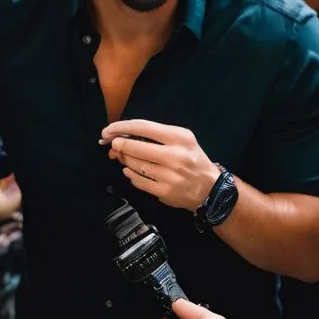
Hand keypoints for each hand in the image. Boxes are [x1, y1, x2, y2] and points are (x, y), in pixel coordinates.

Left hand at [101, 119, 220, 209]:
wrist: (210, 188)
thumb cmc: (192, 159)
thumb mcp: (183, 139)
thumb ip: (157, 135)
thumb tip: (125, 135)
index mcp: (179, 137)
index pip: (143, 127)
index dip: (121, 127)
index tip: (108, 130)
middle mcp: (175, 155)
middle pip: (135, 147)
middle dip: (119, 145)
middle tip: (113, 146)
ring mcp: (169, 175)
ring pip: (135, 165)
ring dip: (124, 160)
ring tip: (123, 157)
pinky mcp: (164, 192)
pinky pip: (138, 181)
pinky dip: (130, 175)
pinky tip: (130, 170)